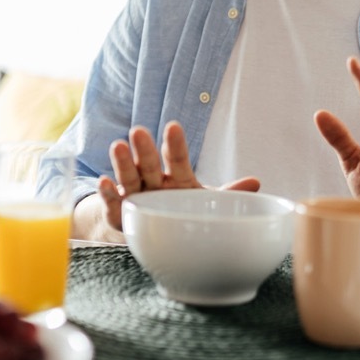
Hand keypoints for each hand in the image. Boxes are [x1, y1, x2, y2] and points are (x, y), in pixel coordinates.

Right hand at [95, 121, 259, 230]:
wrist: (157, 233)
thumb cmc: (185, 213)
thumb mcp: (208, 203)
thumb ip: (229, 194)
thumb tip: (256, 182)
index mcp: (178, 178)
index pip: (178, 159)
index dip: (175, 144)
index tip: (173, 126)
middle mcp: (155, 183)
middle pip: (150, 164)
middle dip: (144, 149)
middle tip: (138, 130)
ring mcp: (136, 196)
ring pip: (129, 178)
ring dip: (123, 164)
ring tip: (117, 146)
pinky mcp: (120, 213)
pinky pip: (113, 203)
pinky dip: (108, 193)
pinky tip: (103, 181)